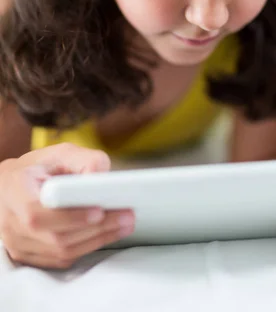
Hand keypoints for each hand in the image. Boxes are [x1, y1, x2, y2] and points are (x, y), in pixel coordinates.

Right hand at [0, 143, 134, 268]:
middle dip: (96, 228)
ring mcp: (17, 243)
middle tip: (126, 216)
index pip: (38, 213)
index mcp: (15, 191)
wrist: (12, 186)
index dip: (69, 216)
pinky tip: (107, 234)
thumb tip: (101, 178)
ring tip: (124, 224)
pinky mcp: (28, 256)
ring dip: (97, 239)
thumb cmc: (38, 168)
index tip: (99, 210)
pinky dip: (87, 247)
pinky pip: (60, 259)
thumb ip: (83, 160)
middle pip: (56, 236)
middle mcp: (11, 222)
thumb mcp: (60, 153)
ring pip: (60, 251)